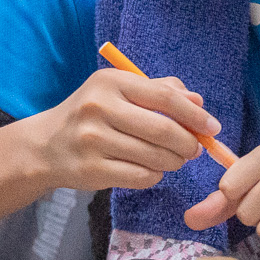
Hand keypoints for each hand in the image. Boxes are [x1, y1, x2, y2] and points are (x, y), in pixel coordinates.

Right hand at [32, 68, 222, 193]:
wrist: (46, 146)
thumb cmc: (91, 115)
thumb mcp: (118, 91)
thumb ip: (159, 91)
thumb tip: (198, 101)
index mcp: (109, 82)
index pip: (165, 97)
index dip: (195, 114)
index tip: (213, 127)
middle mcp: (99, 108)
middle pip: (164, 130)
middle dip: (188, 143)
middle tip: (193, 149)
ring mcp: (93, 140)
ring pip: (156, 157)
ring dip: (173, 162)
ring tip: (170, 159)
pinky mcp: (92, 170)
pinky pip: (142, 176)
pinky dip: (153, 175)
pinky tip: (147, 168)